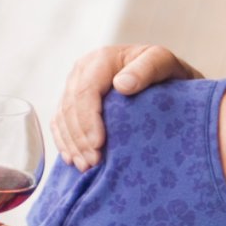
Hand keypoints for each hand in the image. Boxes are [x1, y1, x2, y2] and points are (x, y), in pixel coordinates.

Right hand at [50, 44, 199, 170]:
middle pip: (71, 107)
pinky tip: (74, 159)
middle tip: (94, 163)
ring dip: (72, 144)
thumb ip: (147, 69)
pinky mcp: (72, 101)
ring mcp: (75, 86)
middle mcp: (83, 70)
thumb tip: (122, 85)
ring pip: (62, 118)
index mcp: (101, 59)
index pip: (86, 91)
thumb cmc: (166, 70)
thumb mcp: (163, 62)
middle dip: (80, 137)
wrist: (164, 76)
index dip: (88, 119)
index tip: (99, 144)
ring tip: (86, 166)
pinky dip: (65, 142)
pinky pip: (59, 123)